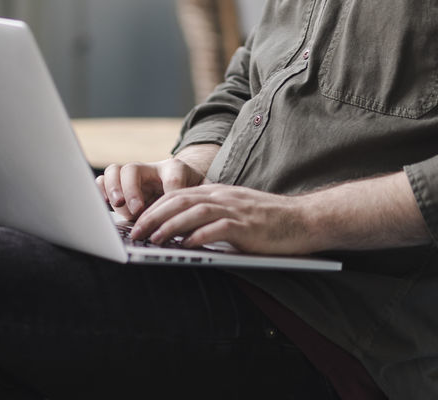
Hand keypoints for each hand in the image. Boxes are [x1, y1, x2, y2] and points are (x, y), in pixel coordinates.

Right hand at [96, 155, 207, 220]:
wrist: (183, 183)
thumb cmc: (193, 191)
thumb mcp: (203, 193)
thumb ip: (203, 201)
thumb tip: (198, 219)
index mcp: (175, 169)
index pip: (172, 174)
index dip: (171, 190)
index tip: (174, 206)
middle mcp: (150, 170)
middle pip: (134, 169)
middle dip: (132, 190)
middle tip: (136, 209)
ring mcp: (133, 178)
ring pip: (116, 171)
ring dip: (113, 188)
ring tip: (117, 205)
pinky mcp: (120, 187)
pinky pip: (103, 181)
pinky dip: (100, 190)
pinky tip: (104, 204)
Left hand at [129, 182, 308, 253]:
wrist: (302, 219)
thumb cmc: (268, 220)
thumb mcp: (236, 211)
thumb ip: (212, 216)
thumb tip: (182, 232)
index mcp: (219, 192)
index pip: (179, 195)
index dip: (155, 207)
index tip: (137, 221)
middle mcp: (224, 196)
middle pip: (181, 200)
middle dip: (154, 215)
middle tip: (135, 231)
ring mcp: (235, 209)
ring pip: (195, 212)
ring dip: (171, 225)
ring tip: (153, 239)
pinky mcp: (247, 226)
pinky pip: (219, 228)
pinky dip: (200, 236)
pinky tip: (186, 245)